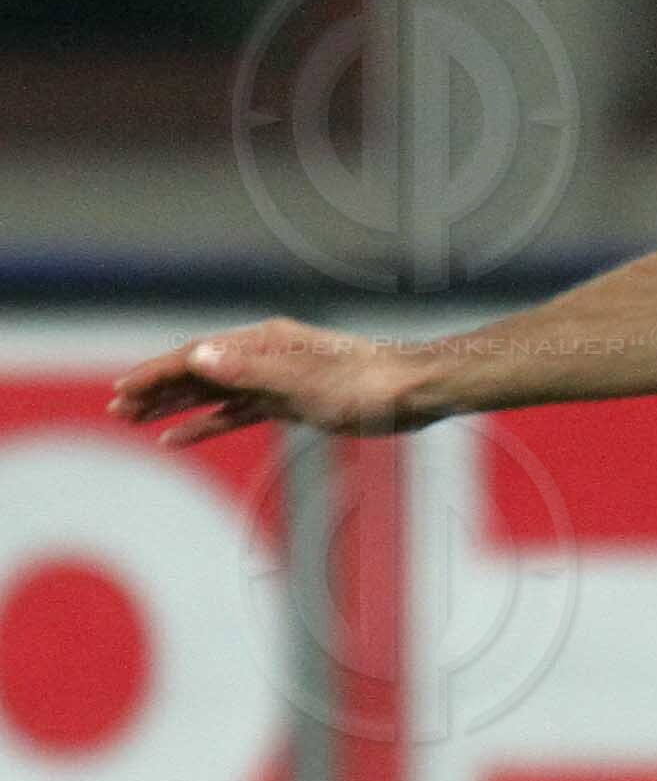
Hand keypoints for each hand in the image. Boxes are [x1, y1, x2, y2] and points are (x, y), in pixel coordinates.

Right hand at [110, 319, 420, 445]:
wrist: (414, 392)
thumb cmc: (366, 384)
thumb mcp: (305, 381)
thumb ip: (250, 371)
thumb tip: (199, 356)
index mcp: (263, 343)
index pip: (196, 357)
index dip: (157, 375)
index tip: (123, 392)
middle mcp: (264, 355)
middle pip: (198, 373)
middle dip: (156, 390)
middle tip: (117, 410)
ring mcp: (277, 379)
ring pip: (213, 394)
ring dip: (175, 407)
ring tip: (136, 422)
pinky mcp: (292, 402)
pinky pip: (238, 412)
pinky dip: (209, 423)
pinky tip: (181, 437)